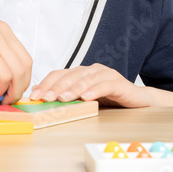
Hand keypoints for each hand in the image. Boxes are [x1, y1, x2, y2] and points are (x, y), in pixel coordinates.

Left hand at [29, 63, 153, 107]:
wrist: (138, 100)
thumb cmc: (111, 100)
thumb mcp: (84, 99)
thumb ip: (66, 97)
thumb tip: (40, 96)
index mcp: (81, 73)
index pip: (59, 75)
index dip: (46, 84)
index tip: (34, 96)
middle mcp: (92, 70)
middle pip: (70, 76)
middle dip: (55, 87)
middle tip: (45, 98)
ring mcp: (105, 74)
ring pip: (85, 80)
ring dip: (72, 89)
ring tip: (62, 98)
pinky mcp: (118, 82)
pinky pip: (104, 85)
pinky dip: (94, 91)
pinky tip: (86, 98)